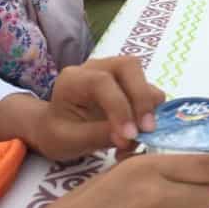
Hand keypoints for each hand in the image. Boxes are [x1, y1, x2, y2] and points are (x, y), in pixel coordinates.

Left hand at [30, 57, 163, 158]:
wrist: (57, 129)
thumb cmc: (58, 133)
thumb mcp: (70, 140)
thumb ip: (99, 135)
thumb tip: (130, 137)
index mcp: (74, 78)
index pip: (102, 82)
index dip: (119, 107)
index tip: (128, 136)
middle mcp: (97, 67)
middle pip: (129, 67)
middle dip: (141, 98)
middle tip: (147, 129)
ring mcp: (116, 72)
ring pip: (144, 77)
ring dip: (148, 107)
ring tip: (140, 136)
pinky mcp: (130, 84)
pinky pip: (149, 92)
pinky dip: (151, 112)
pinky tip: (139, 132)